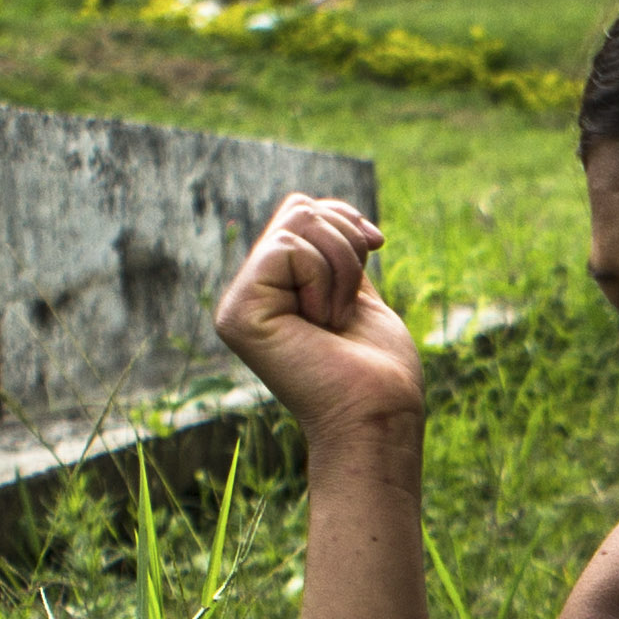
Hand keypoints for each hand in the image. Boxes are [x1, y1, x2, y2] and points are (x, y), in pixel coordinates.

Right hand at [212, 192, 426, 443]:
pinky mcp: (238, 312)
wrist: (380, 412)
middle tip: (350, 304)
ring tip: (337, 319)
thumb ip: (330, 252)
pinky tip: (322, 324)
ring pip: (297, 220)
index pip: (302, 210)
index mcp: (274, 287)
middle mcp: (249, 292)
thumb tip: (324, 207)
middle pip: (299, 208)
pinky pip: (289, 248)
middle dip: (347, 244)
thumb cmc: (378, 365)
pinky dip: (325, 280)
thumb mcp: (354, 290)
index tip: (377, 245)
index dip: (347, 220)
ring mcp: (238, 303)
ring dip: (342, 266)